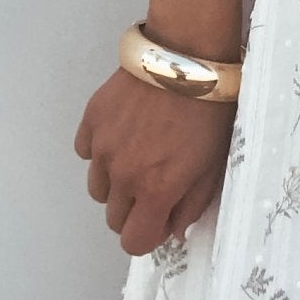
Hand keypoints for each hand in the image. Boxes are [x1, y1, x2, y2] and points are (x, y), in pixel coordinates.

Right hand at [73, 67, 236, 255]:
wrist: (187, 56)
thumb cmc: (210, 111)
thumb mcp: (213, 164)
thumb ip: (191, 205)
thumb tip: (171, 231)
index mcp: (155, 191)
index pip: (133, 243)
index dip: (147, 235)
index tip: (159, 218)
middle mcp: (122, 176)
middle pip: (114, 218)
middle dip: (133, 209)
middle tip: (153, 182)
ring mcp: (102, 148)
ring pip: (98, 188)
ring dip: (116, 182)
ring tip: (139, 154)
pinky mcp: (91, 120)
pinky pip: (87, 152)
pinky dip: (101, 150)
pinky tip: (123, 132)